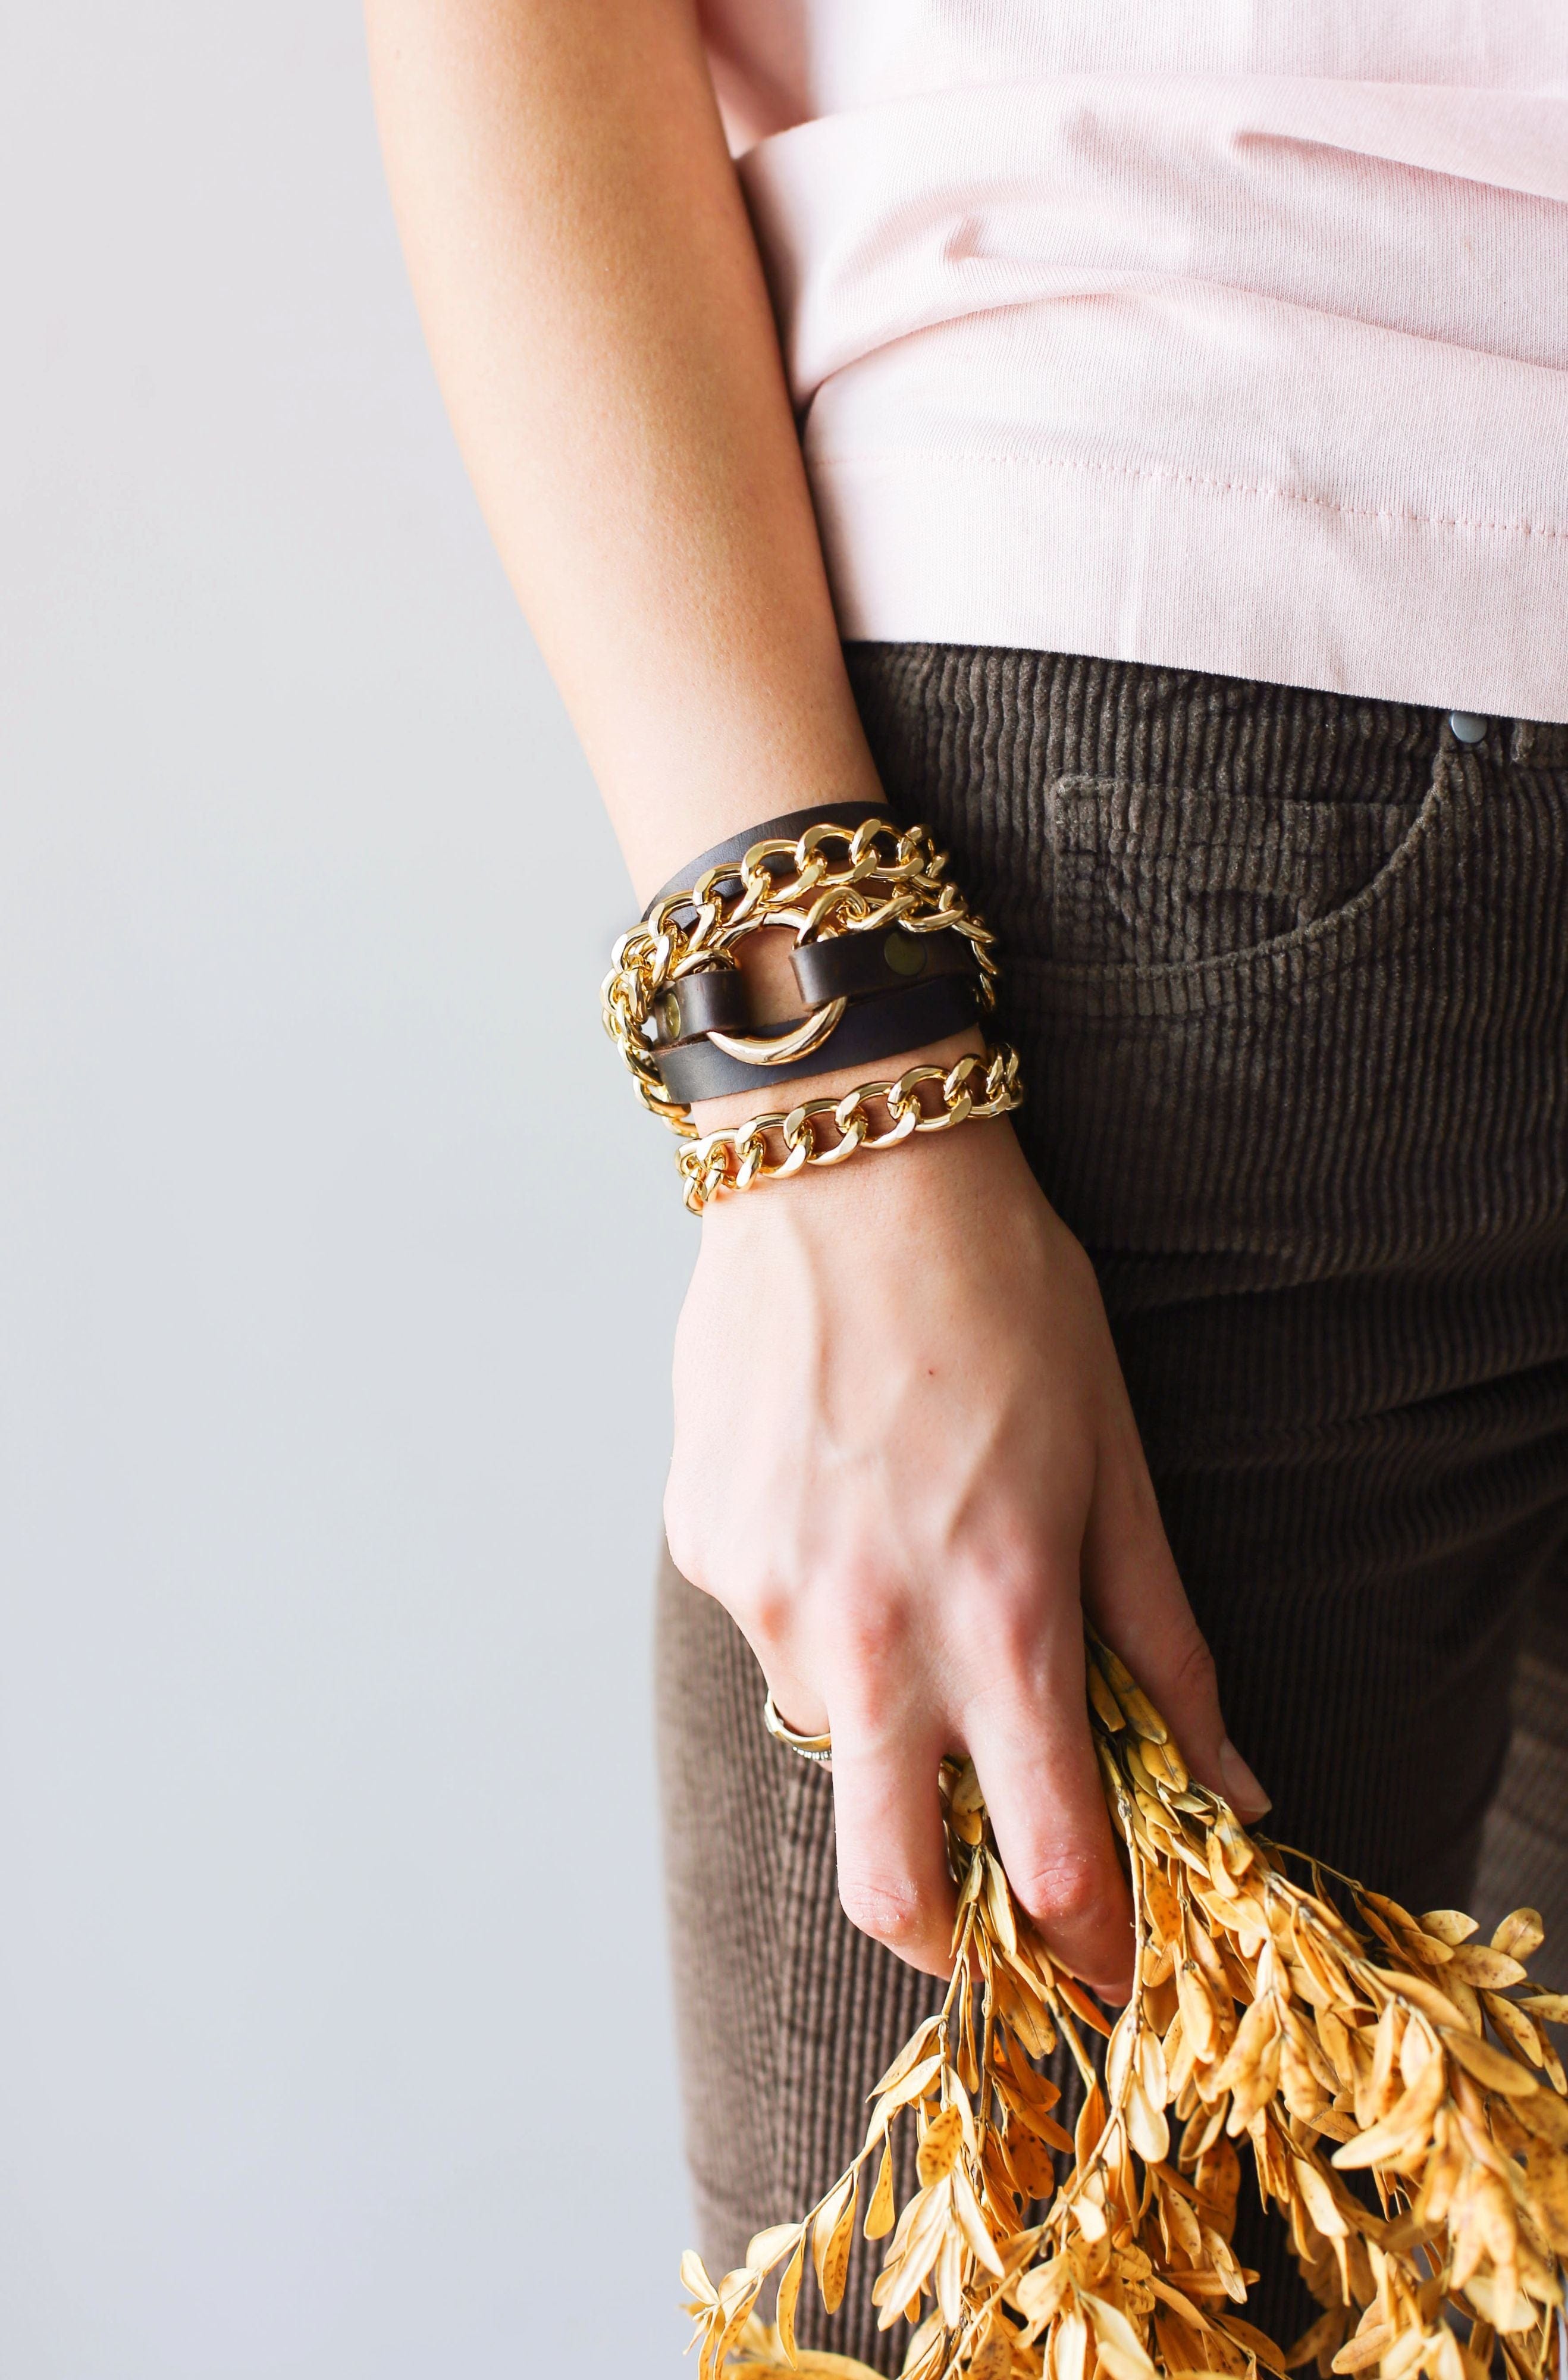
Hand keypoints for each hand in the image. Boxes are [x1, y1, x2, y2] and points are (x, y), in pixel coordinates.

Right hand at [665, 1101, 1270, 1992]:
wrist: (848, 1170)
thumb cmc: (1006, 1302)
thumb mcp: (1117, 1467)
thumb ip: (1166, 1645)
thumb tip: (1231, 1787)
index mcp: (996, 1620)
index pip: (1047, 1859)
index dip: (1091, 1941)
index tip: (1108, 1964)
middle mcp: (867, 1637)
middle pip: (888, 1887)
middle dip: (947, 1935)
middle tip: (990, 1897)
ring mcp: (766, 1599)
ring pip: (828, 1736)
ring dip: (886, 1715)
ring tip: (915, 1572)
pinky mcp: (703, 1550)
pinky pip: (771, 1631)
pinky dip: (820, 1609)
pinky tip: (846, 1501)